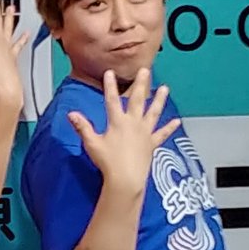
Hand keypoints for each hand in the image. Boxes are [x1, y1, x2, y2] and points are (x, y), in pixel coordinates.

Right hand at [67, 69, 180, 193]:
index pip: (112, 100)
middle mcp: (133, 123)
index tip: (110, 72)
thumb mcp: (91, 143)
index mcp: (118, 122)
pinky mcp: (152, 144)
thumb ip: (83, 127)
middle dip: (141, 84)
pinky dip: (169, 128)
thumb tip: (71, 114)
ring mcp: (145, 133)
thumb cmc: (108, 162)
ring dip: (159, 100)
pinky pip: (162, 134)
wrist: (126, 178)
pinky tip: (176, 122)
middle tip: (145, 70)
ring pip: (153, 112)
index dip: (110, 86)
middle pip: (138, 100)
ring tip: (165, 88)